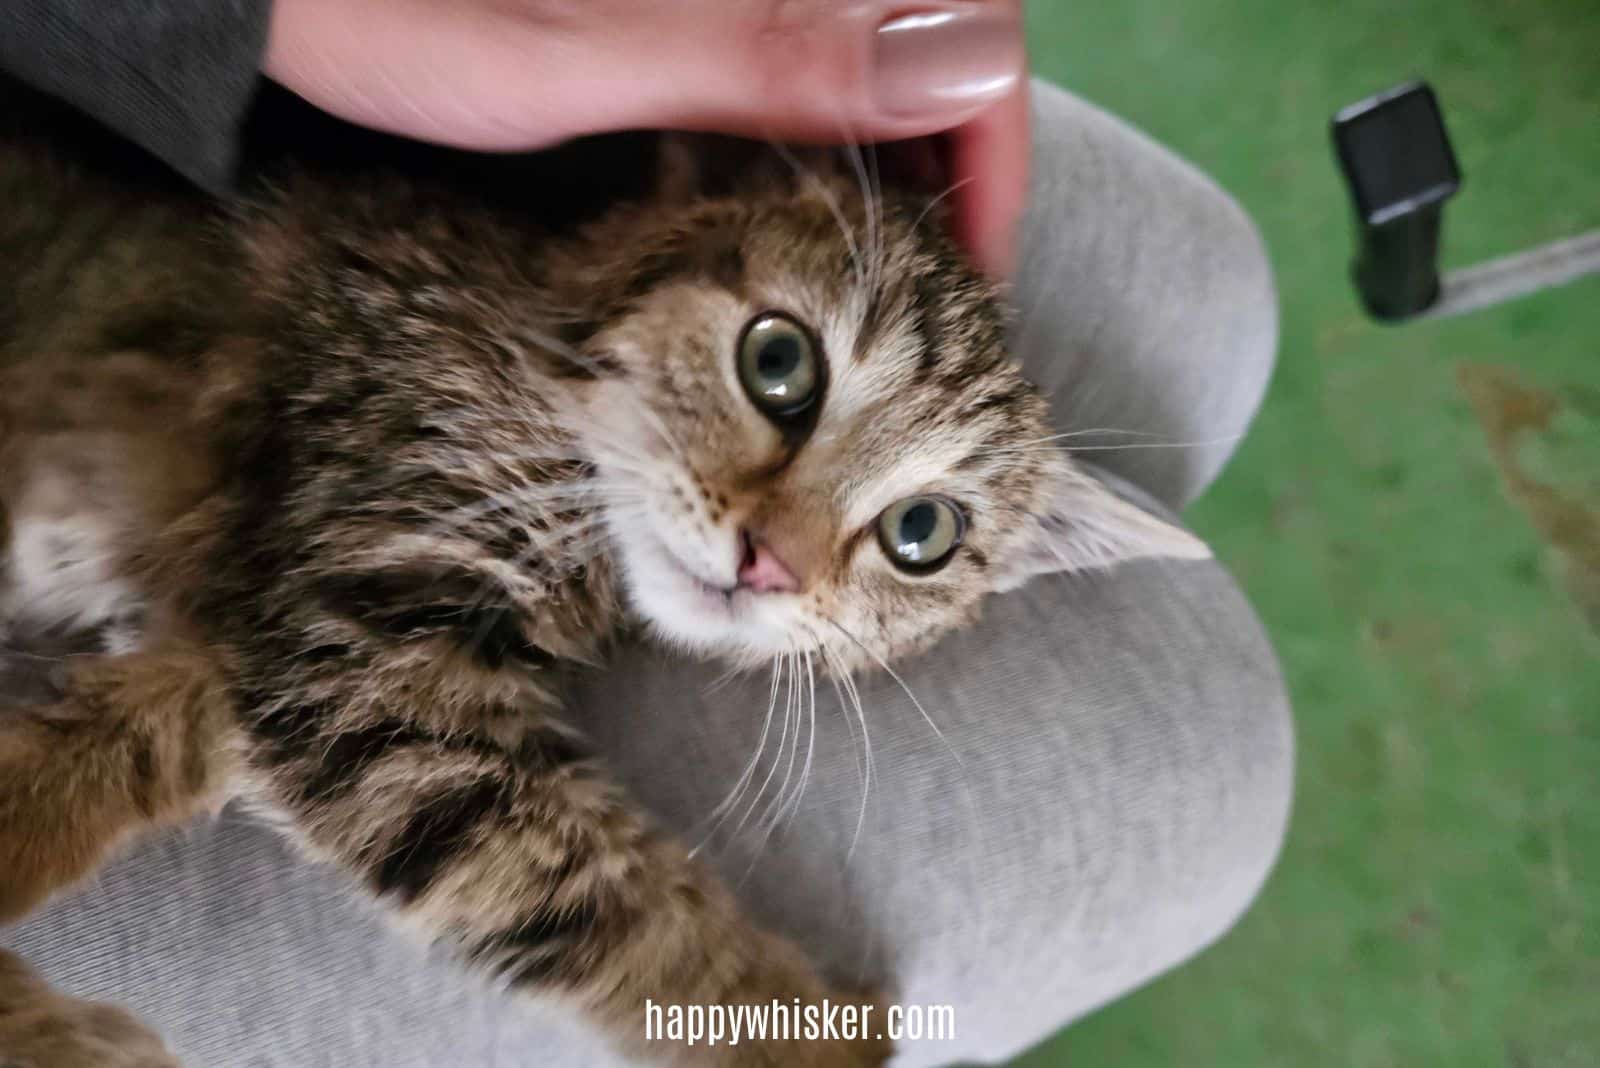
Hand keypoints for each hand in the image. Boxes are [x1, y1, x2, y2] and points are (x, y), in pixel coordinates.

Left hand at [263, 0, 1029, 275]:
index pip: (967, 13)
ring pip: (871, 57)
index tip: (977, 275)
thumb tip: (971, 63)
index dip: (992, 150)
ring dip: (891, 165)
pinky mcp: (691, 19)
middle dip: (951, 170)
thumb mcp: (591, 63)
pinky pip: (800, 68)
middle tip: (931, 304)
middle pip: (932, 39)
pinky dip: (822, 144)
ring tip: (880, 281)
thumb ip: (776, 57)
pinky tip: (801, 218)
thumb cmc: (400, 18)